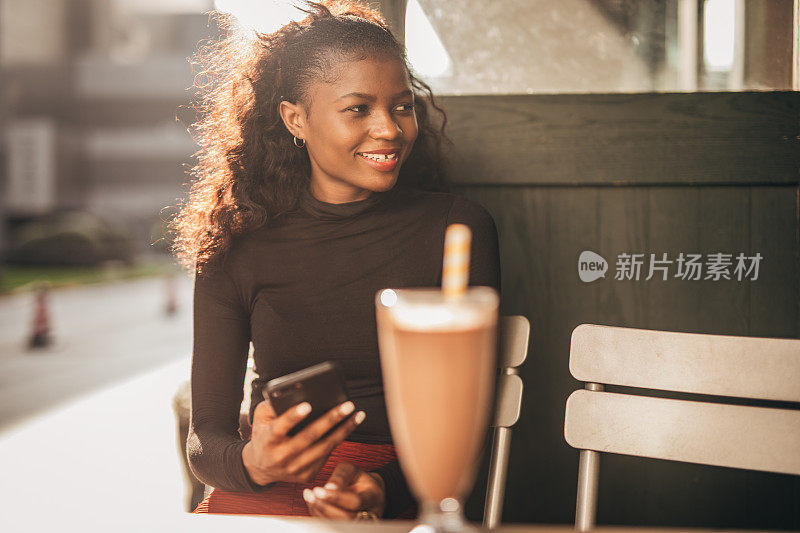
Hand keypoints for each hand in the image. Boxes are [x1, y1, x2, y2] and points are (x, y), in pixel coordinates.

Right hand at [242, 400, 364, 485]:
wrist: (261, 468)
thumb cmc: (264, 434)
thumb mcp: (260, 419)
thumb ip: (272, 406)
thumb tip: (297, 394)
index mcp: (268, 440)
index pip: (280, 427)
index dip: (293, 416)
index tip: (308, 405)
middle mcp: (281, 456)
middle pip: (310, 437)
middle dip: (331, 419)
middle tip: (348, 405)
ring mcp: (294, 468)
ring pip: (324, 448)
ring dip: (344, 430)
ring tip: (357, 415)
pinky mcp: (306, 475)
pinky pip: (326, 456)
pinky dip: (338, 440)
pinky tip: (348, 427)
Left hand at [303, 462, 385, 518]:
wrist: (367, 492)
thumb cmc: (358, 480)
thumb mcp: (352, 470)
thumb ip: (341, 476)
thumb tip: (328, 488)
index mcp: (372, 496)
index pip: (356, 501)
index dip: (336, 497)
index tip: (318, 489)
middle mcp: (368, 513)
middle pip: (347, 517)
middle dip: (326, 507)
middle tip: (312, 494)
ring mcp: (359, 523)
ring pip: (338, 524)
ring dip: (319, 512)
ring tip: (309, 496)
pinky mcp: (347, 527)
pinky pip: (331, 525)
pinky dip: (318, 515)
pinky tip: (312, 502)